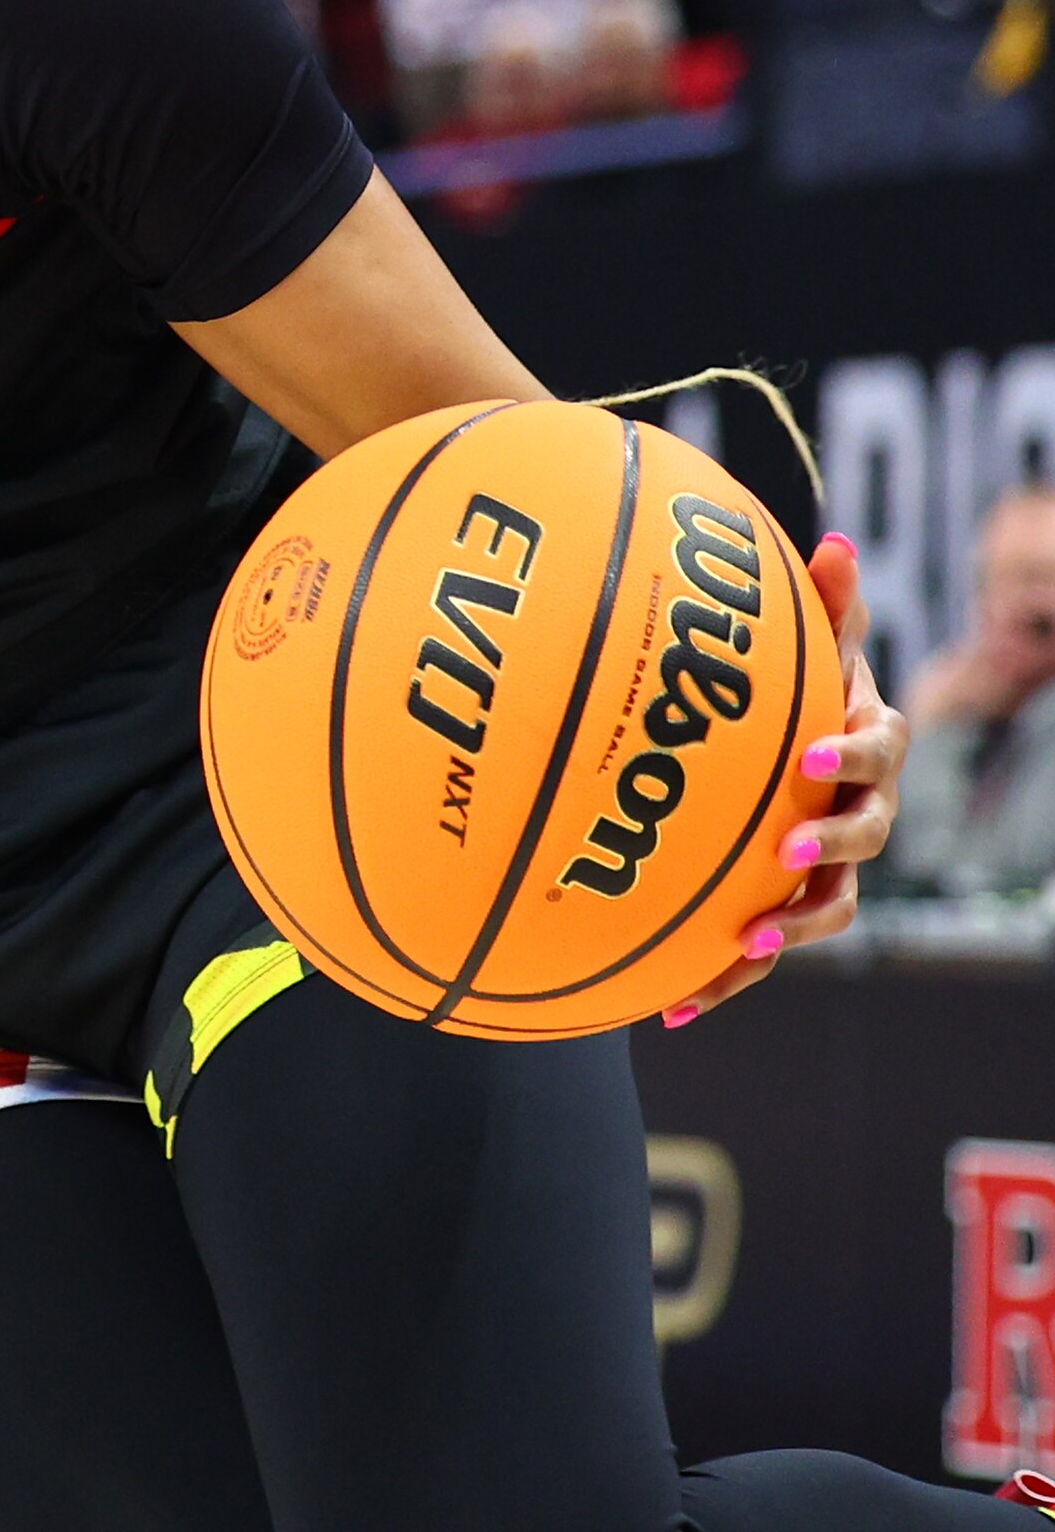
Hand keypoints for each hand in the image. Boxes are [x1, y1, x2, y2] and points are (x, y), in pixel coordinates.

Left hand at [667, 530, 907, 1026]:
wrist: (780, 739)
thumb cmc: (792, 680)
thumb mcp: (803, 637)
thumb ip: (817, 598)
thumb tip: (830, 535)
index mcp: (864, 752)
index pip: (877, 756)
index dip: (852, 759)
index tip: (814, 757)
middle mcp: (854, 817)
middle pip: (859, 849)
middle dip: (825, 860)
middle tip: (783, 858)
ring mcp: (817, 870)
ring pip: (818, 913)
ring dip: (783, 933)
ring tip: (739, 949)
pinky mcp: (774, 907)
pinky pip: (754, 949)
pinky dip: (720, 979)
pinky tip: (668, 1010)